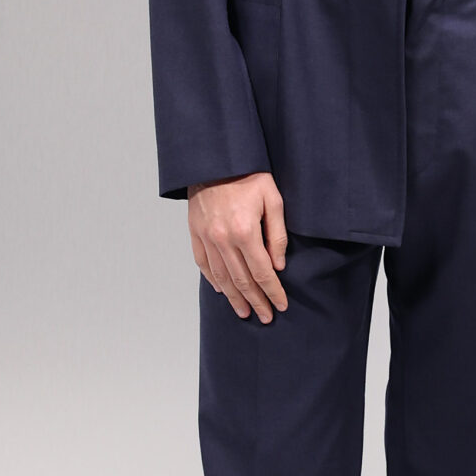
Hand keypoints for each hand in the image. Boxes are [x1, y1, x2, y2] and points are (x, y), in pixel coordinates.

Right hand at [186, 172, 287, 320]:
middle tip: (265, 317)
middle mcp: (223, 239)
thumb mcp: (273, 199)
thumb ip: (276, 235)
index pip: (262, 272)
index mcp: (245, 231)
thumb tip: (278, 265)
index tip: (280, 305)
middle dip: (256, 301)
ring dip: (234, 297)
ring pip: (221, 277)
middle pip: (242, 280)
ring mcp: (207, 237)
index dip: (272, 292)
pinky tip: (221, 290)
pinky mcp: (195, 232)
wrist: (215, 159)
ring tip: (244, 311)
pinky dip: (212, 279)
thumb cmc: (248, 175)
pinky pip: (203, 263)